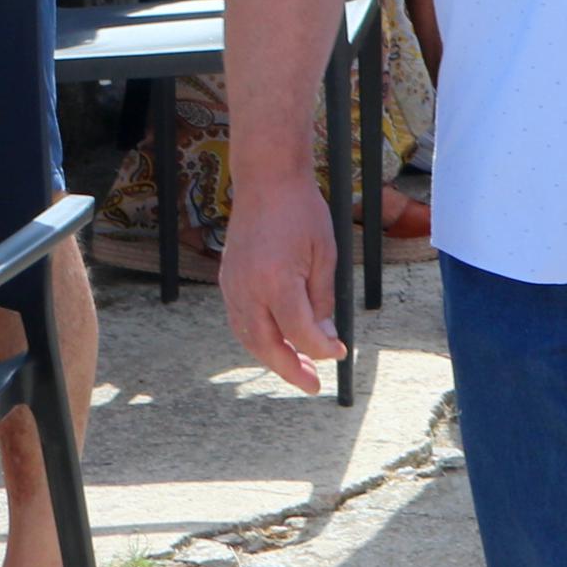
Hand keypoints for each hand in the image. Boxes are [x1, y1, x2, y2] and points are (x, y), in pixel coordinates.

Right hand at [220, 174, 349, 391]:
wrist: (266, 183)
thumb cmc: (302, 213)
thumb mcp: (326, 254)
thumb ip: (322, 298)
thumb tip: (324, 335)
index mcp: (276, 282)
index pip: (298, 332)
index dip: (319, 349)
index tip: (339, 354)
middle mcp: (248, 289)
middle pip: (265, 344)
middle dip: (289, 368)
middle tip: (312, 384)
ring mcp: (232, 286)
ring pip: (247, 337)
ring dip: (271, 356)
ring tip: (297, 368)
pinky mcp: (227, 281)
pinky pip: (239, 320)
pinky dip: (256, 338)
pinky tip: (276, 343)